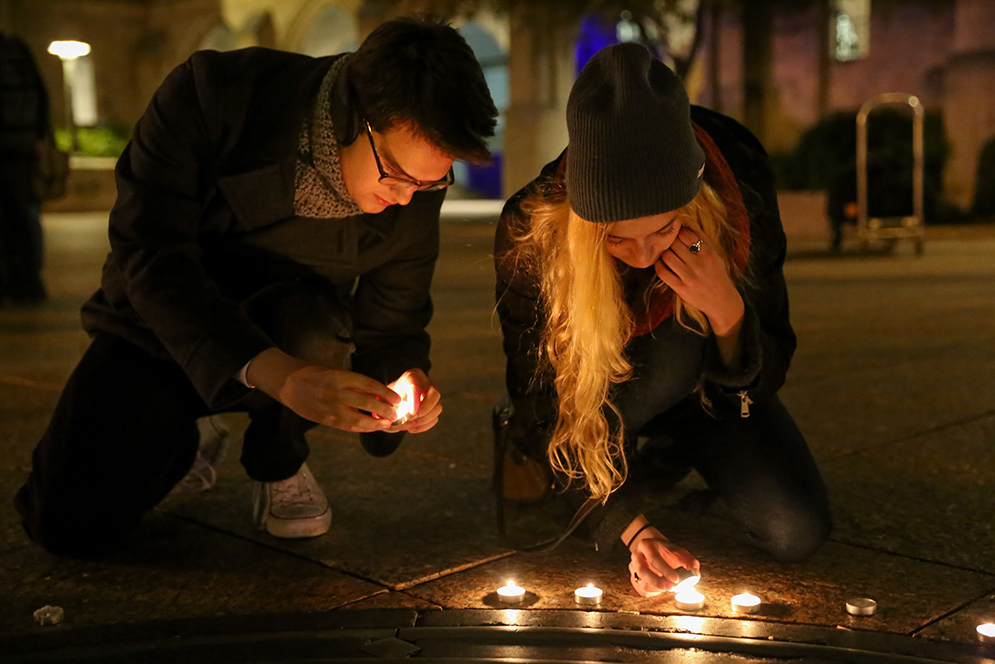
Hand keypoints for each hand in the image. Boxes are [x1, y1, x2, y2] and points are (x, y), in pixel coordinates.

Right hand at [280, 365, 402, 431]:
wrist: (290, 384)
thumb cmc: (317, 374)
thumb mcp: (337, 372)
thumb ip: (355, 384)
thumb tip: (379, 394)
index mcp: (340, 376)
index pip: (369, 385)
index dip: (386, 393)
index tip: (397, 399)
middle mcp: (335, 392)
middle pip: (367, 403)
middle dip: (385, 410)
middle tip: (396, 413)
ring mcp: (330, 408)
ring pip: (358, 419)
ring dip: (375, 423)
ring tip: (387, 424)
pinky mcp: (326, 420)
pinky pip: (347, 426)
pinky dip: (362, 428)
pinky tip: (372, 428)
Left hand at [384, 368, 441, 433]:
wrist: (395, 399)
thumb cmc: (390, 396)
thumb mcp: (385, 396)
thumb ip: (385, 404)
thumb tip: (388, 417)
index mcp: (413, 376)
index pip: (416, 385)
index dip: (415, 400)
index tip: (411, 413)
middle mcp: (427, 383)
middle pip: (435, 395)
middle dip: (423, 410)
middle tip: (410, 419)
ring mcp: (433, 396)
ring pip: (437, 408)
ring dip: (422, 420)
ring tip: (407, 425)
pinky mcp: (435, 407)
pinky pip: (435, 418)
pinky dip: (423, 426)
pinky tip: (411, 428)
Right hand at [624, 519, 699, 597]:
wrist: (656, 551)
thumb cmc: (668, 552)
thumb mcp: (680, 552)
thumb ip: (690, 561)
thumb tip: (695, 574)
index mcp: (646, 545)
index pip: (654, 558)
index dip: (665, 570)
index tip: (677, 579)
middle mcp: (636, 555)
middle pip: (643, 572)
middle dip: (659, 582)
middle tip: (673, 588)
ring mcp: (633, 568)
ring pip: (642, 583)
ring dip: (658, 589)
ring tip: (670, 587)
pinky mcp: (633, 578)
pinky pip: (642, 590)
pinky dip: (654, 593)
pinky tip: (662, 589)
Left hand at [654, 227, 744, 335]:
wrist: (722, 302)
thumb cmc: (718, 276)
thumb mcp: (716, 256)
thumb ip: (705, 241)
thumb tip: (689, 224)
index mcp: (708, 254)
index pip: (687, 235)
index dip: (678, 231)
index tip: (675, 231)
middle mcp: (699, 265)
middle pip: (675, 244)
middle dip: (668, 241)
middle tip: (665, 240)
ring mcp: (689, 277)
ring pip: (667, 256)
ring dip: (663, 252)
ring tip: (663, 251)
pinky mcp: (681, 288)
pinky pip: (663, 273)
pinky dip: (658, 265)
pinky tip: (660, 262)